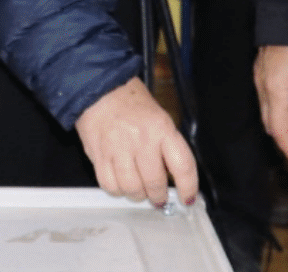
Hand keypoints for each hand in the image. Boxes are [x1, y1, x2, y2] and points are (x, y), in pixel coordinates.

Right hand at [74, 78, 198, 206]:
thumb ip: (167, 146)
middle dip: (159, 196)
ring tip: (139, 191)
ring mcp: (118, 149)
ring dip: (138, 195)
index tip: (187, 198)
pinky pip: (109, 185)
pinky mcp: (98, 155)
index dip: (188, 188)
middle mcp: (141, 139)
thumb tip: (174, 177)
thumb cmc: (131, 103)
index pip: (183, 166)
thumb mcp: (159, 118)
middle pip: (155, 183)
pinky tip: (120, 184)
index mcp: (161, 128)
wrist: (99, 89)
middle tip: (159, 198)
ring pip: (132, 188)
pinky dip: (117, 190)